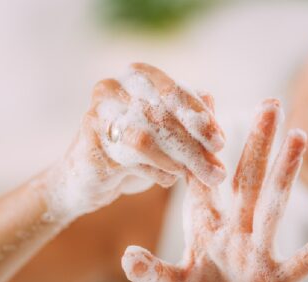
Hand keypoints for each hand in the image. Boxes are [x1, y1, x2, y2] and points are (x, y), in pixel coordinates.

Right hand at [42, 63, 225, 220]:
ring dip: (179, 162)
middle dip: (194, 147)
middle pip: (163, 116)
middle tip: (216, 172)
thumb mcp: (171, 135)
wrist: (89, 179)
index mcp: (138, 76)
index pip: (175, 92)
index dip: (199, 119)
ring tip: (198, 178)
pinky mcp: (88, 143)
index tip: (219, 144)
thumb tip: (214, 120)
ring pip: (146, 139)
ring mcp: (97, 113)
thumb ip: (193, 124)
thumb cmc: (137, 153)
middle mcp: (114, 87)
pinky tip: (168, 179)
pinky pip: (129, 160)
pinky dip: (156, 172)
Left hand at [122, 99, 307, 281]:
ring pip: (274, 207)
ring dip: (286, 173)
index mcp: (206, 230)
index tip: (204, 103)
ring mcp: (259, 255)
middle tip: (270, 103)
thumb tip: (128, 256)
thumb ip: (151, 273)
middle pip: (247, 180)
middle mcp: (235, 233)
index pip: (202, 179)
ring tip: (299, 138)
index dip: (200, 145)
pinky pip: (306, 260)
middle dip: (256, 143)